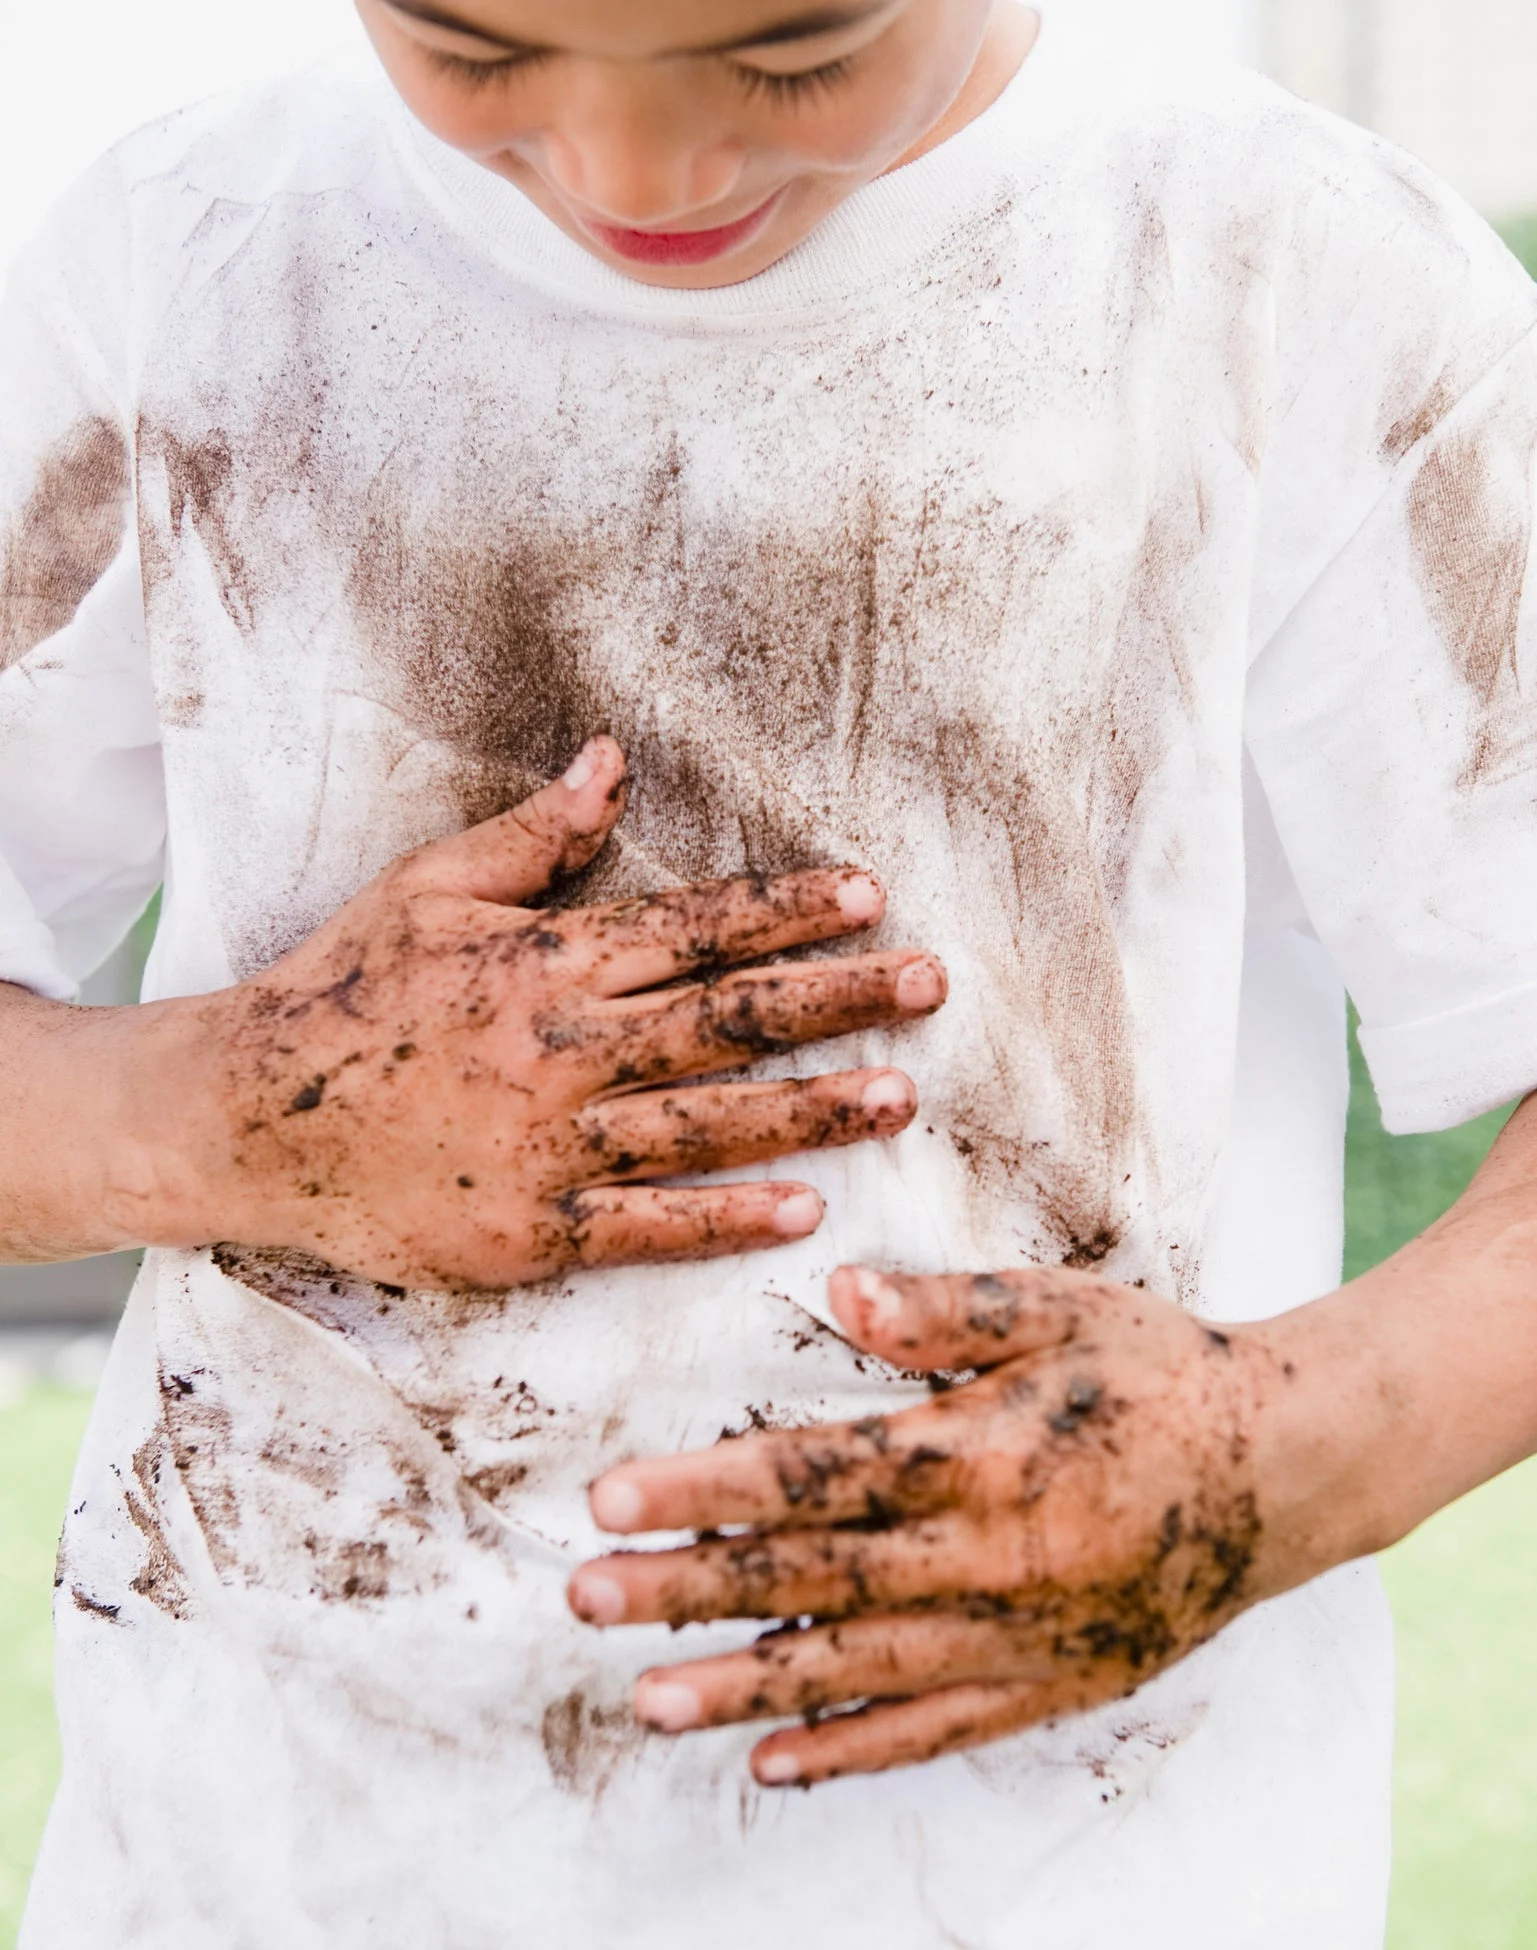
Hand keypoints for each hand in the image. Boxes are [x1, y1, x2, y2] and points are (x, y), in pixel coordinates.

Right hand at [121, 738, 945, 1287]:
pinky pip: (643, 1225)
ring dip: (810, 1108)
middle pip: (724, 1020)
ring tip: (900, 1095)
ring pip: (705, 1122)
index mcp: (544, 960)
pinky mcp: (526, 1230)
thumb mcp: (427, 890)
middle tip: (931, 985)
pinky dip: (724, 1217)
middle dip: (837, 999)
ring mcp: (546, 1144)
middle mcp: (560, 1047)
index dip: (787, 911)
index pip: (692, 928)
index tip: (872, 897)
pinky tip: (802, 1207)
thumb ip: (531, 838)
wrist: (246, 1118)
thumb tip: (611, 763)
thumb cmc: (342, 989)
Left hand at [568, 1264, 1361, 1786]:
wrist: (1284, 1470)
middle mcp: (985, 1557)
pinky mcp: (1046, 1685)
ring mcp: (1015, 1634)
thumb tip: (837, 1290)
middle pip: (811, 1580)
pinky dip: (852, 1750)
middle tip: (585, 1600)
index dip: (704, 1489)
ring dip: (744, 1685)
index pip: (814, 1477)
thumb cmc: (1158, 1373)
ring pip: (855, 1669)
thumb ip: (947, 1310)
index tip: (611, 1500)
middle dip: (688, 1588)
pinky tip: (776, 1763)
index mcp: (978, 1454)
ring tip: (648, 1700)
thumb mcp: (1061, 1309)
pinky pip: (933, 1731)